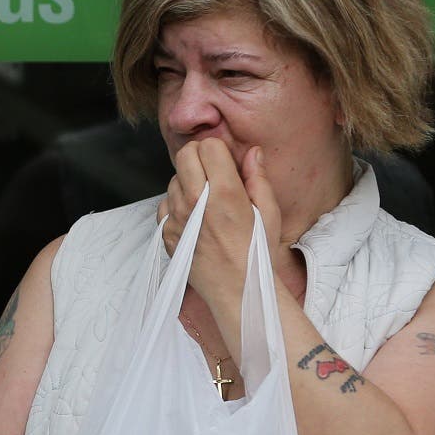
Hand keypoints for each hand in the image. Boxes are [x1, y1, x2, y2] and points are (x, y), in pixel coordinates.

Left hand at [156, 139, 282, 305]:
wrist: (237, 289)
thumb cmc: (256, 252)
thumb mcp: (269, 212)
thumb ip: (257, 177)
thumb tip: (252, 151)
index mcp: (224, 193)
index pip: (208, 146)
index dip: (218, 150)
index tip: (225, 162)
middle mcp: (196, 202)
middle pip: (185, 155)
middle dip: (199, 157)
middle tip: (213, 173)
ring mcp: (177, 217)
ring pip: (173, 179)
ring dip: (187, 182)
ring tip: (206, 201)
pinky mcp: (166, 232)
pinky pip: (164, 204)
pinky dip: (176, 205)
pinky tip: (194, 217)